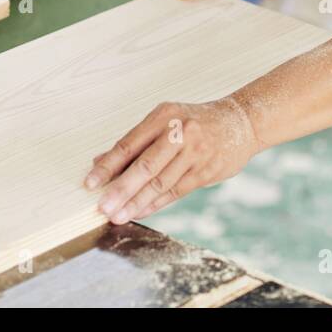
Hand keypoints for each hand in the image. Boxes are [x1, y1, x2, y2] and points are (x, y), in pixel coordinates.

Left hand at [83, 98, 262, 223]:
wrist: (240, 122)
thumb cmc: (195, 121)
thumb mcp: (165, 121)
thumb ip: (134, 142)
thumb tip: (99, 161)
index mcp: (164, 116)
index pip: (129, 144)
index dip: (108, 165)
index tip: (90, 182)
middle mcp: (179, 132)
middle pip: (145, 166)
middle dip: (121, 190)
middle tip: (103, 207)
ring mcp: (195, 153)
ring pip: (161, 183)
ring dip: (137, 202)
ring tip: (118, 215)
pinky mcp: (206, 170)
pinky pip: (176, 191)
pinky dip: (156, 203)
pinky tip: (140, 211)